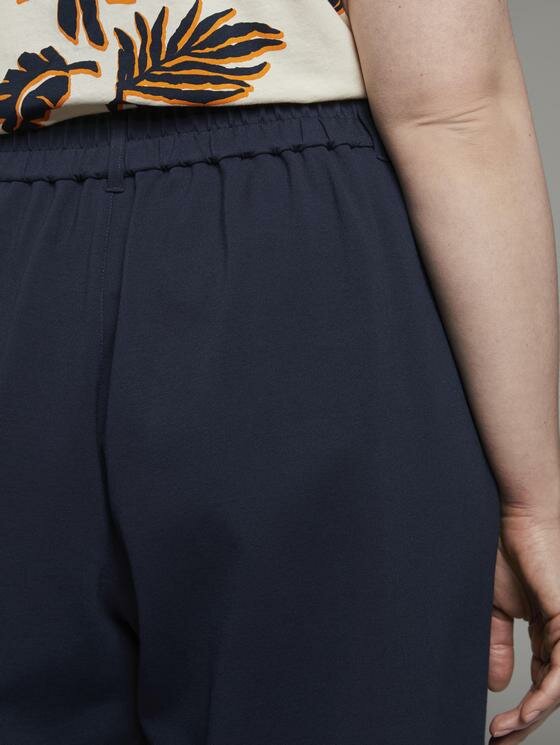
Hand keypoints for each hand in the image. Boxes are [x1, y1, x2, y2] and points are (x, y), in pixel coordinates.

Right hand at [488, 506, 559, 741]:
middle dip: (526, 723)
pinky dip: (542, 697)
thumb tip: (499, 685)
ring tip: (505, 732)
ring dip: (532, 716)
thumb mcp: (494, 608)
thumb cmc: (505, 551)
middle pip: (552, 693)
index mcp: (548, 633)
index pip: (539, 683)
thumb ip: (498, 645)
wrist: (514, 517)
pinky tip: (521, 713)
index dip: (521, 710)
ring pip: (559, 689)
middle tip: (501, 741)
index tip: (496, 731)